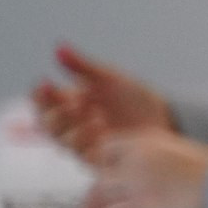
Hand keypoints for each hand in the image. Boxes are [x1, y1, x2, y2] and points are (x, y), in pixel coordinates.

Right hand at [31, 43, 170, 156]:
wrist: (167, 121)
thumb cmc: (135, 100)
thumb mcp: (109, 80)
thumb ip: (83, 67)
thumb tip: (59, 47)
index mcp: (70, 106)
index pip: (42, 104)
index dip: (40, 95)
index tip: (46, 83)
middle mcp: (73, 128)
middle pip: (47, 125)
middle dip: (55, 112)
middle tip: (72, 100)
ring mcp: (86, 145)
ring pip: (63, 141)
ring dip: (74, 126)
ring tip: (93, 112)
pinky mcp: (101, 159)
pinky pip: (85, 154)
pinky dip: (89, 140)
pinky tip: (101, 126)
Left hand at [80, 130, 207, 207]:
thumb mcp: (179, 150)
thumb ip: (156, 156)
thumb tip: (145, 171)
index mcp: (146, 141)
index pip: (108, 148)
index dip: (104, 162)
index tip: (105, 172)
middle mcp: (136, 159)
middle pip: (102, 173)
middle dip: (95, 190)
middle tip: (91, 201)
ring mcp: (138, 182)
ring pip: (103, 193)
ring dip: (94, 206)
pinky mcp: (144, 204)